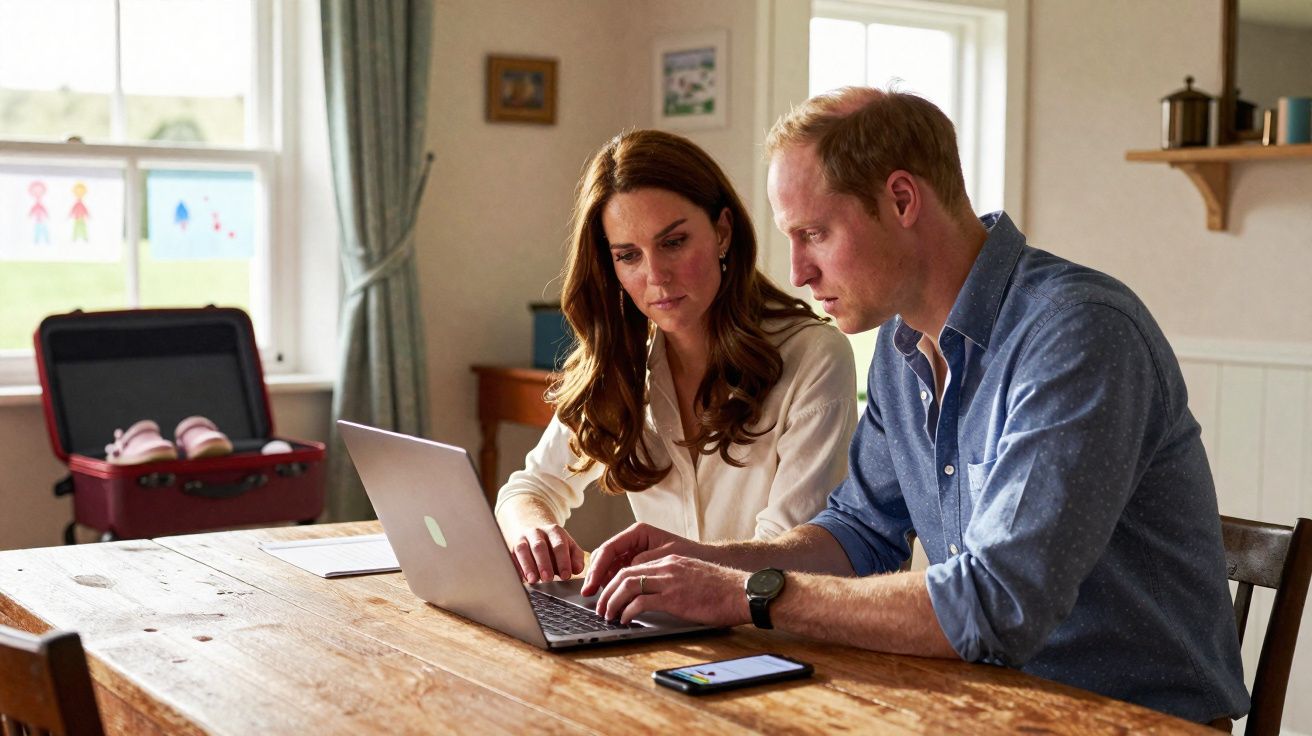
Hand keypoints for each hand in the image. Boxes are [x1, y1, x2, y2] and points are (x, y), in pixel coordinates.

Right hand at [506, 524, 584, 583]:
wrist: (534, 532)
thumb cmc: (554, 545)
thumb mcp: (569, 547)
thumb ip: (576, 558)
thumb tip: (577, 569)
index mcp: (554, 531)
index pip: (559, 545)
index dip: (563, 561)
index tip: (566, 576)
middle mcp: (537, 532)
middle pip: (539, 546)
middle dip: (544, 563)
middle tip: (548, 579)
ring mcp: (522, 539)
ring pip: (523, 550)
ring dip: (528, 566)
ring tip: (533, 580)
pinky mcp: (512, 548)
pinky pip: (512, 557)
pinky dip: (517, 568)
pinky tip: (522, 579)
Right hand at [580, 522, 705, 595]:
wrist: (706, 560)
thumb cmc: (691, 555)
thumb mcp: (667, 557)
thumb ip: (644, 562)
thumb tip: (625, 572)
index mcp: (638, 533)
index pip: (609, 549)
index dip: (598, 568)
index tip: (592, 584)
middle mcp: (633, 540)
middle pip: (605, 557)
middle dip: (596, 575)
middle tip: (589, 594)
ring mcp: (634, 552)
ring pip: (610, 566)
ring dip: (603, 582)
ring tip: (599, 599)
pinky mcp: (638, 564)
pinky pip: (620, 573)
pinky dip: (614, 585)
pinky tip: (612, 597)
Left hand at [594, 555, 750, 625]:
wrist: (743, 592)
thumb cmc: (724, 590)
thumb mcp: (694, 578)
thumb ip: (674, 582)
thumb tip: (658, 598)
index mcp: (671, 560)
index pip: (632, 565)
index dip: (614, 580)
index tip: (607, 594)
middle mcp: (667, 566)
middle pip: (624, 573)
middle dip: (606, 591)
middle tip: (600, 607)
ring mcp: (670, 581)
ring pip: (627, 585)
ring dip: (612, 601)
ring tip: (607, 615)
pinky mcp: (674, 597)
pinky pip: (640, 602)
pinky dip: (627, 611)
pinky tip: (625, 620)